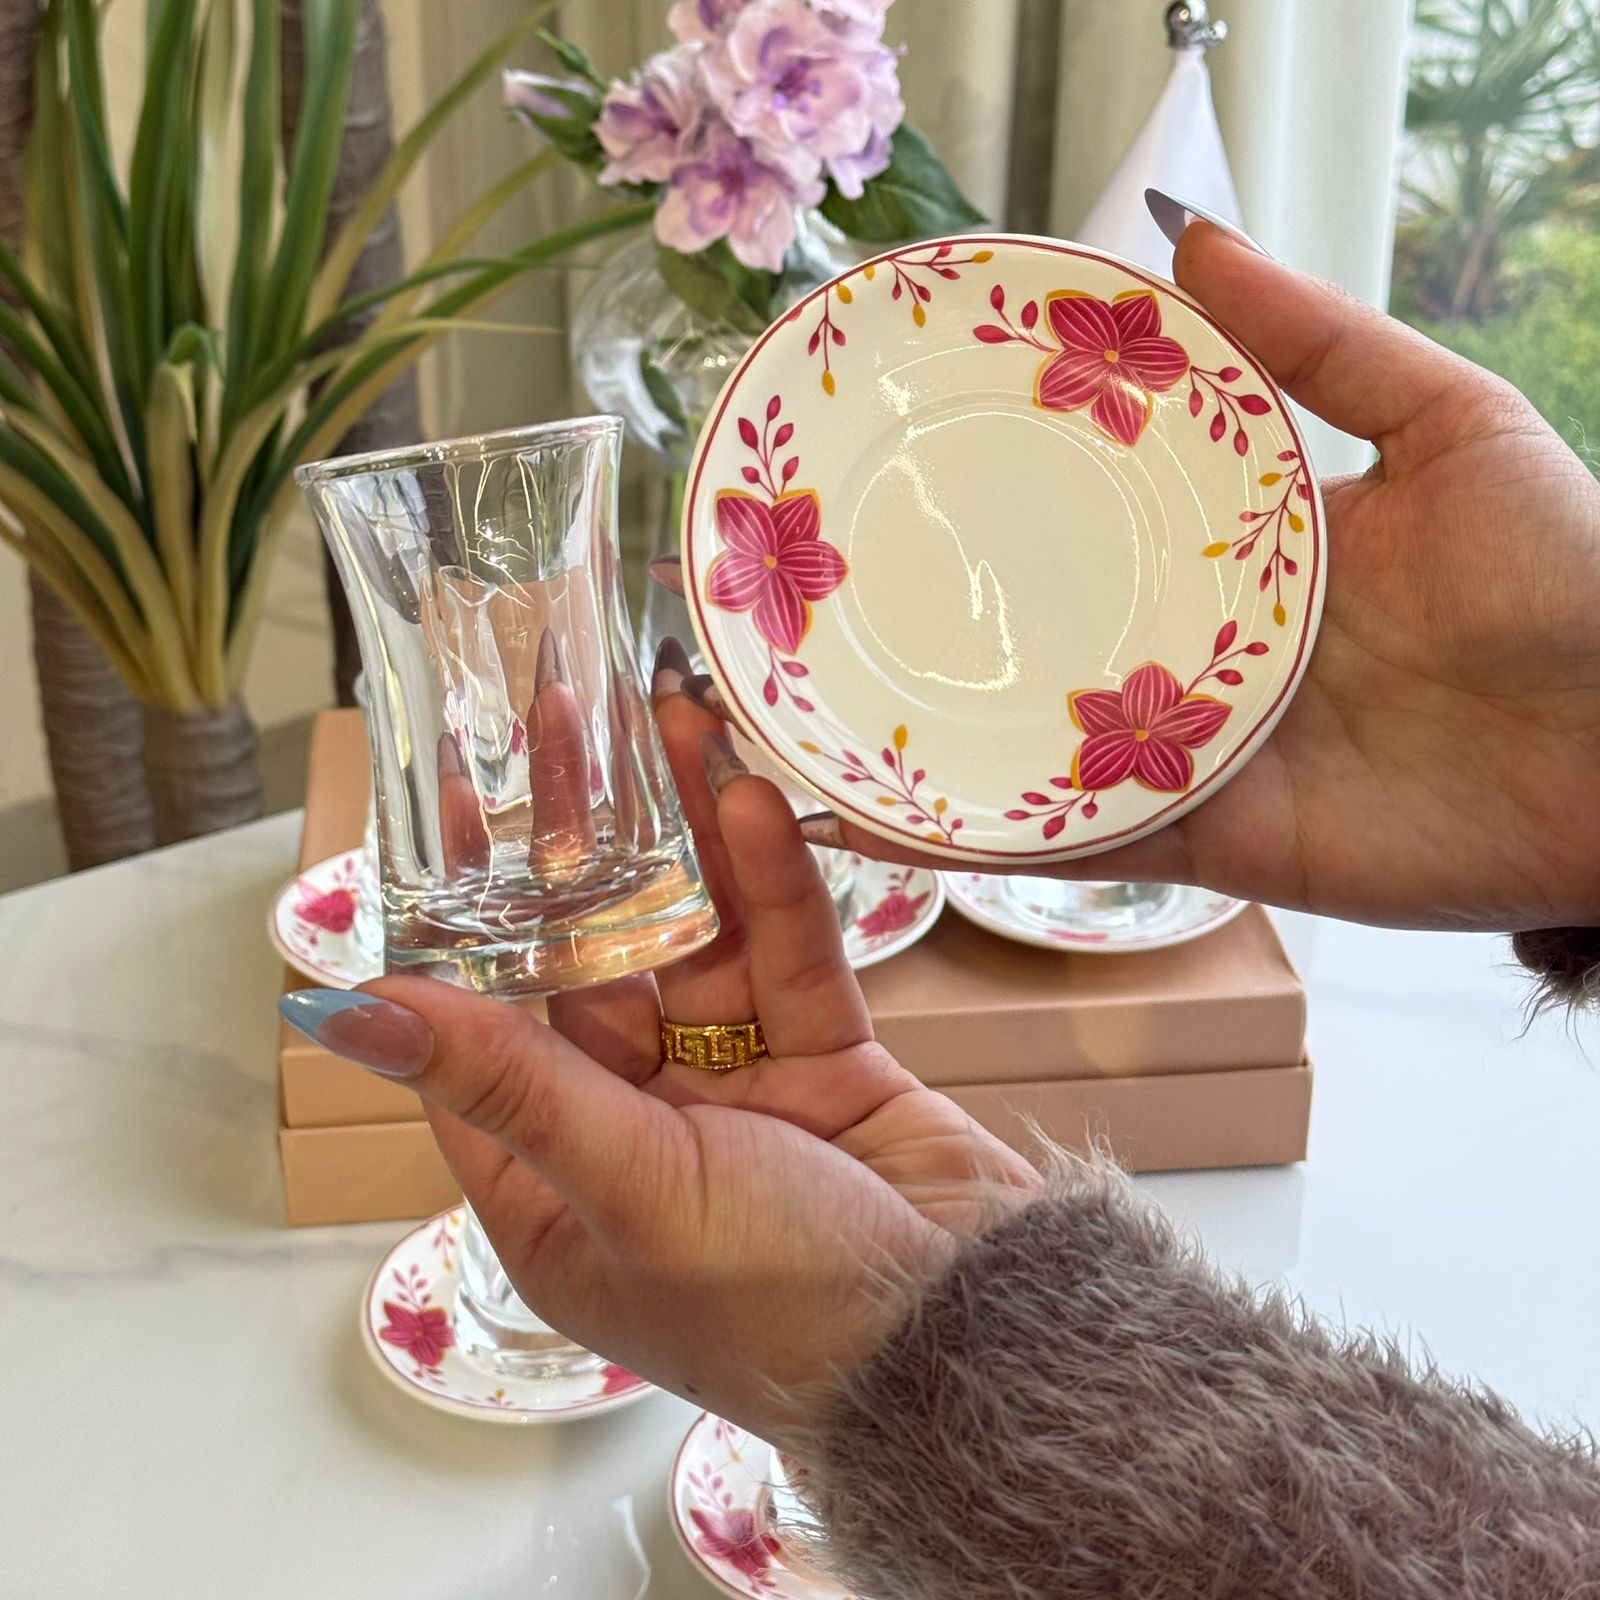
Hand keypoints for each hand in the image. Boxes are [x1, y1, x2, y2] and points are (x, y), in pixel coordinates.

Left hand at [343, 688, 1040, 1440]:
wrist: (978, 1339)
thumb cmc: (780, 1299)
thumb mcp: (630, 1185)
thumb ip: (507, 1083)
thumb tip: (349, 1015)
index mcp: (560, 1190)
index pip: (481, 1042)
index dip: (460, 933)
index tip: (450, 820)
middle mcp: (636, 1135)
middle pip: (594, 972)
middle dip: (587, 858)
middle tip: (566, 732)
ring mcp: (736, 1091)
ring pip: (698, 946)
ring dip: (688, 846)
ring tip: (670, 724)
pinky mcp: (825, 1059)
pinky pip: (789, 960)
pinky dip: (775, 890)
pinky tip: (750, 806)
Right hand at [663, 226, 1599, 933]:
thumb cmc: (1570, 581)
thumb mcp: (1451, 423)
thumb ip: (1319, 342)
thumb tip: (1184, 239)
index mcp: (1250, 546)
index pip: (1103, 503)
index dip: (1015, 473)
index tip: (915, 434)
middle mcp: (1200, 645)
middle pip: (1047, 619)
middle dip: (943, 601)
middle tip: (823, 571)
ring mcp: (1188, 745)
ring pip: (1028, 733)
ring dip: (921, 722)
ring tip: (801, 695)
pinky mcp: (1198, 834)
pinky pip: (1066, 837)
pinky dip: (969, 830)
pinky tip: (872, 806)